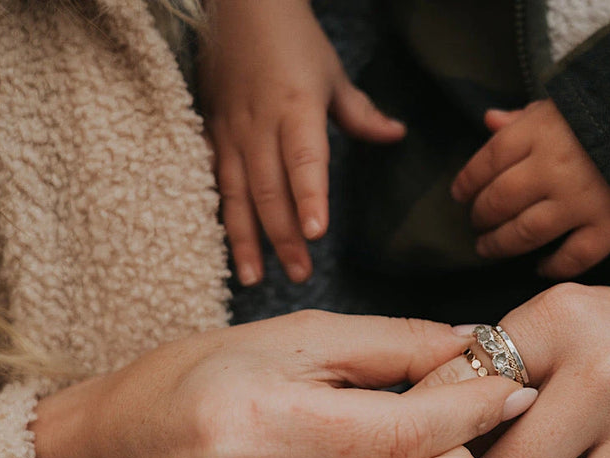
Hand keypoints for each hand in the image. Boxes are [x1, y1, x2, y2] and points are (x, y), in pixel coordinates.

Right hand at [199, 0, 404, 284]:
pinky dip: (222, 219)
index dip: (309, 197)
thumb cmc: (293, 41)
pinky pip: (215, 185)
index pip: (304, 160)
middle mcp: (259, 126)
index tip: (317, 233)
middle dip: (284, 237)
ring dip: (247, 241)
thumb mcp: (333, 74)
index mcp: (295, 109)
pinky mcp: (212, 136)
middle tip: (300, 275)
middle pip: (270, 190)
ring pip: (237, 195)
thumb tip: (396, 135)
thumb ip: (361, 114)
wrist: (239, 9)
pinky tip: (226, 249)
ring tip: (255, 279)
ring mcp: (231, 133)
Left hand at [450, 101, 609, 278]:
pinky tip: (539, 268)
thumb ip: (525, 116)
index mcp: (539, 132)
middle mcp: (553, 168)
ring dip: (501, 245)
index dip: (467, 182)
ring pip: (525, 234)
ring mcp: (581, 201)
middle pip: (499, 201)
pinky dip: (552, 266)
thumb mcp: (564, 101)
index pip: (487, 161)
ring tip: (489, 248)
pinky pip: (573, 257)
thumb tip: (489, 121)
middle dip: (481, 216)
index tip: (459, 194)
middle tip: (476, 225)